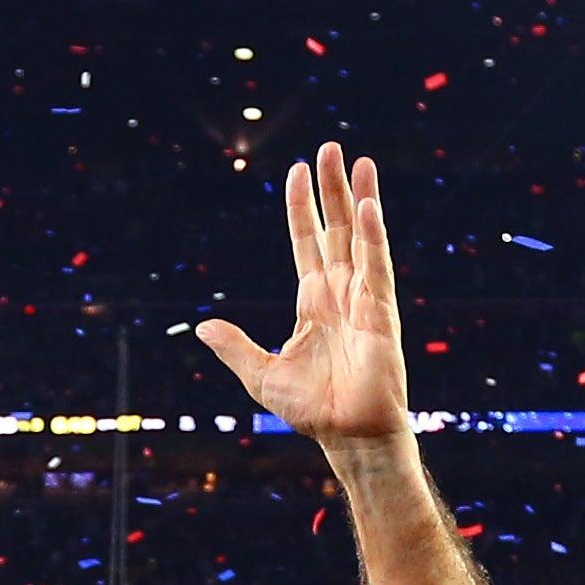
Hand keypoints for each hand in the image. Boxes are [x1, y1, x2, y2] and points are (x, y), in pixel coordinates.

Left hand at [196, 149, 409, 457]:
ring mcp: (363, 300)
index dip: (302, 208)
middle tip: (330, 147)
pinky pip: (377, 267)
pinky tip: (369, 206)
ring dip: (360, 199)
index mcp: (313, 302)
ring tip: (358, 161)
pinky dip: (373, 237)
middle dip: (332, 189)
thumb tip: (203, 328)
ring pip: (361, 238)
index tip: (297, 170)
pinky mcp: (381, 314)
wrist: (346, 436)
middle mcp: (340, 293)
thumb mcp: (260, 374)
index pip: (306, 242)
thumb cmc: (312, 410)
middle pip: (336, 229)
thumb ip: (235, 347)